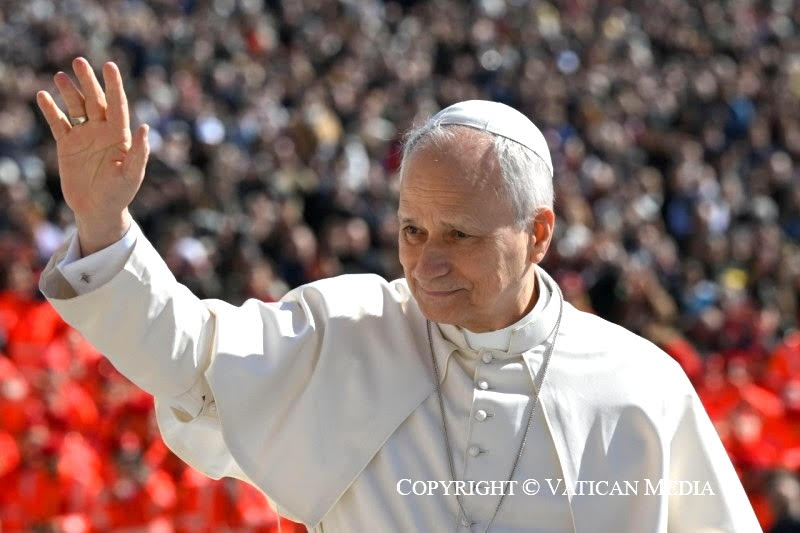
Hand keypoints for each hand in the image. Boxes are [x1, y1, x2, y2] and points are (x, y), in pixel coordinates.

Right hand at [36, 57, 148, 253]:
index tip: (110, 66)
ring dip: (68, 91)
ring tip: (61, 76)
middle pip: (95, 100)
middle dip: (88, 82)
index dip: (114, 86)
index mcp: (120, 135)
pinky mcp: (67, 145)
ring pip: (76, 107)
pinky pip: (58, 123)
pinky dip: (51, 110)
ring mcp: (84, 136)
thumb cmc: (119, 194)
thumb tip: (144, 127)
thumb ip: (139, 153)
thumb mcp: (131, 175)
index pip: (118, 105)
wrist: (98, 209)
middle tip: (79, 62)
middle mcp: (102, 131)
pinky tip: (43, 96)